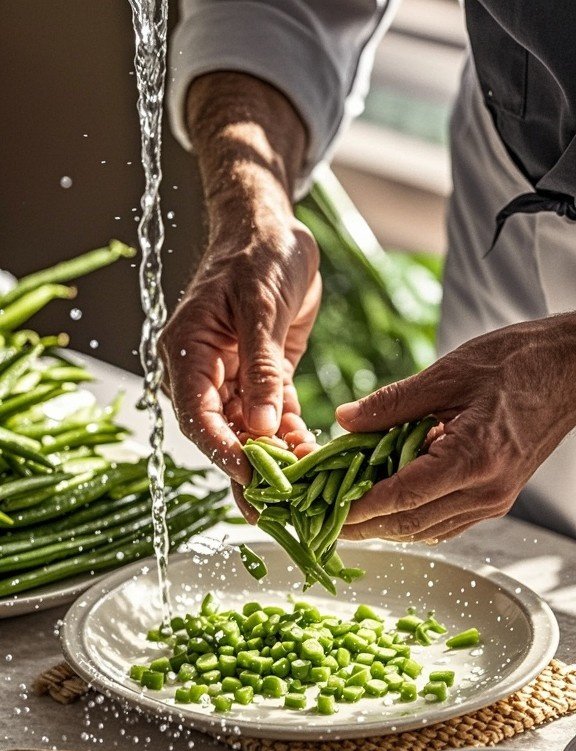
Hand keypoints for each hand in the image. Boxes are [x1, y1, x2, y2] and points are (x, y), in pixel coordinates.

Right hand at [160, 71, 319, 484]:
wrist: (273, 228)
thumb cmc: (259, 254)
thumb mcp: (261, 306)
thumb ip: (261, 367)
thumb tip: (262, 425)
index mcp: (188, 351)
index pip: (197, 413)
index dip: (220, 448)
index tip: (249, 473)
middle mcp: (205, 372)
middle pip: (221, 433)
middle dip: (246, 472)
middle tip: (270, 512)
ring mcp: (234, 378)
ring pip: (248, 433)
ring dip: (272, 463)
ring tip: (299, 497)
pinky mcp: (263, 378)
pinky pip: (274, 418)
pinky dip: (291, 440)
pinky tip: (311, 461)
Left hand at [337, 314, 575, 541]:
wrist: (571, 369)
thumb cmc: (517, 362)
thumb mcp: (449, 373)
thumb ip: (393, 402)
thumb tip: (345, 421)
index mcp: (474, 458)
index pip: (403, 498)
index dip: (359, 509)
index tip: (324, 512)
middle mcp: (486, 491)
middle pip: (411, 524)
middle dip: (364, 527)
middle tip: (323, 522)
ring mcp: (495, 499)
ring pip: (427, 530)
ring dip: (385, 526)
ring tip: (345, 516)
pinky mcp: (497, 498)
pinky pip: (446, 521)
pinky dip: (413, 519)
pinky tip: (388, 506)